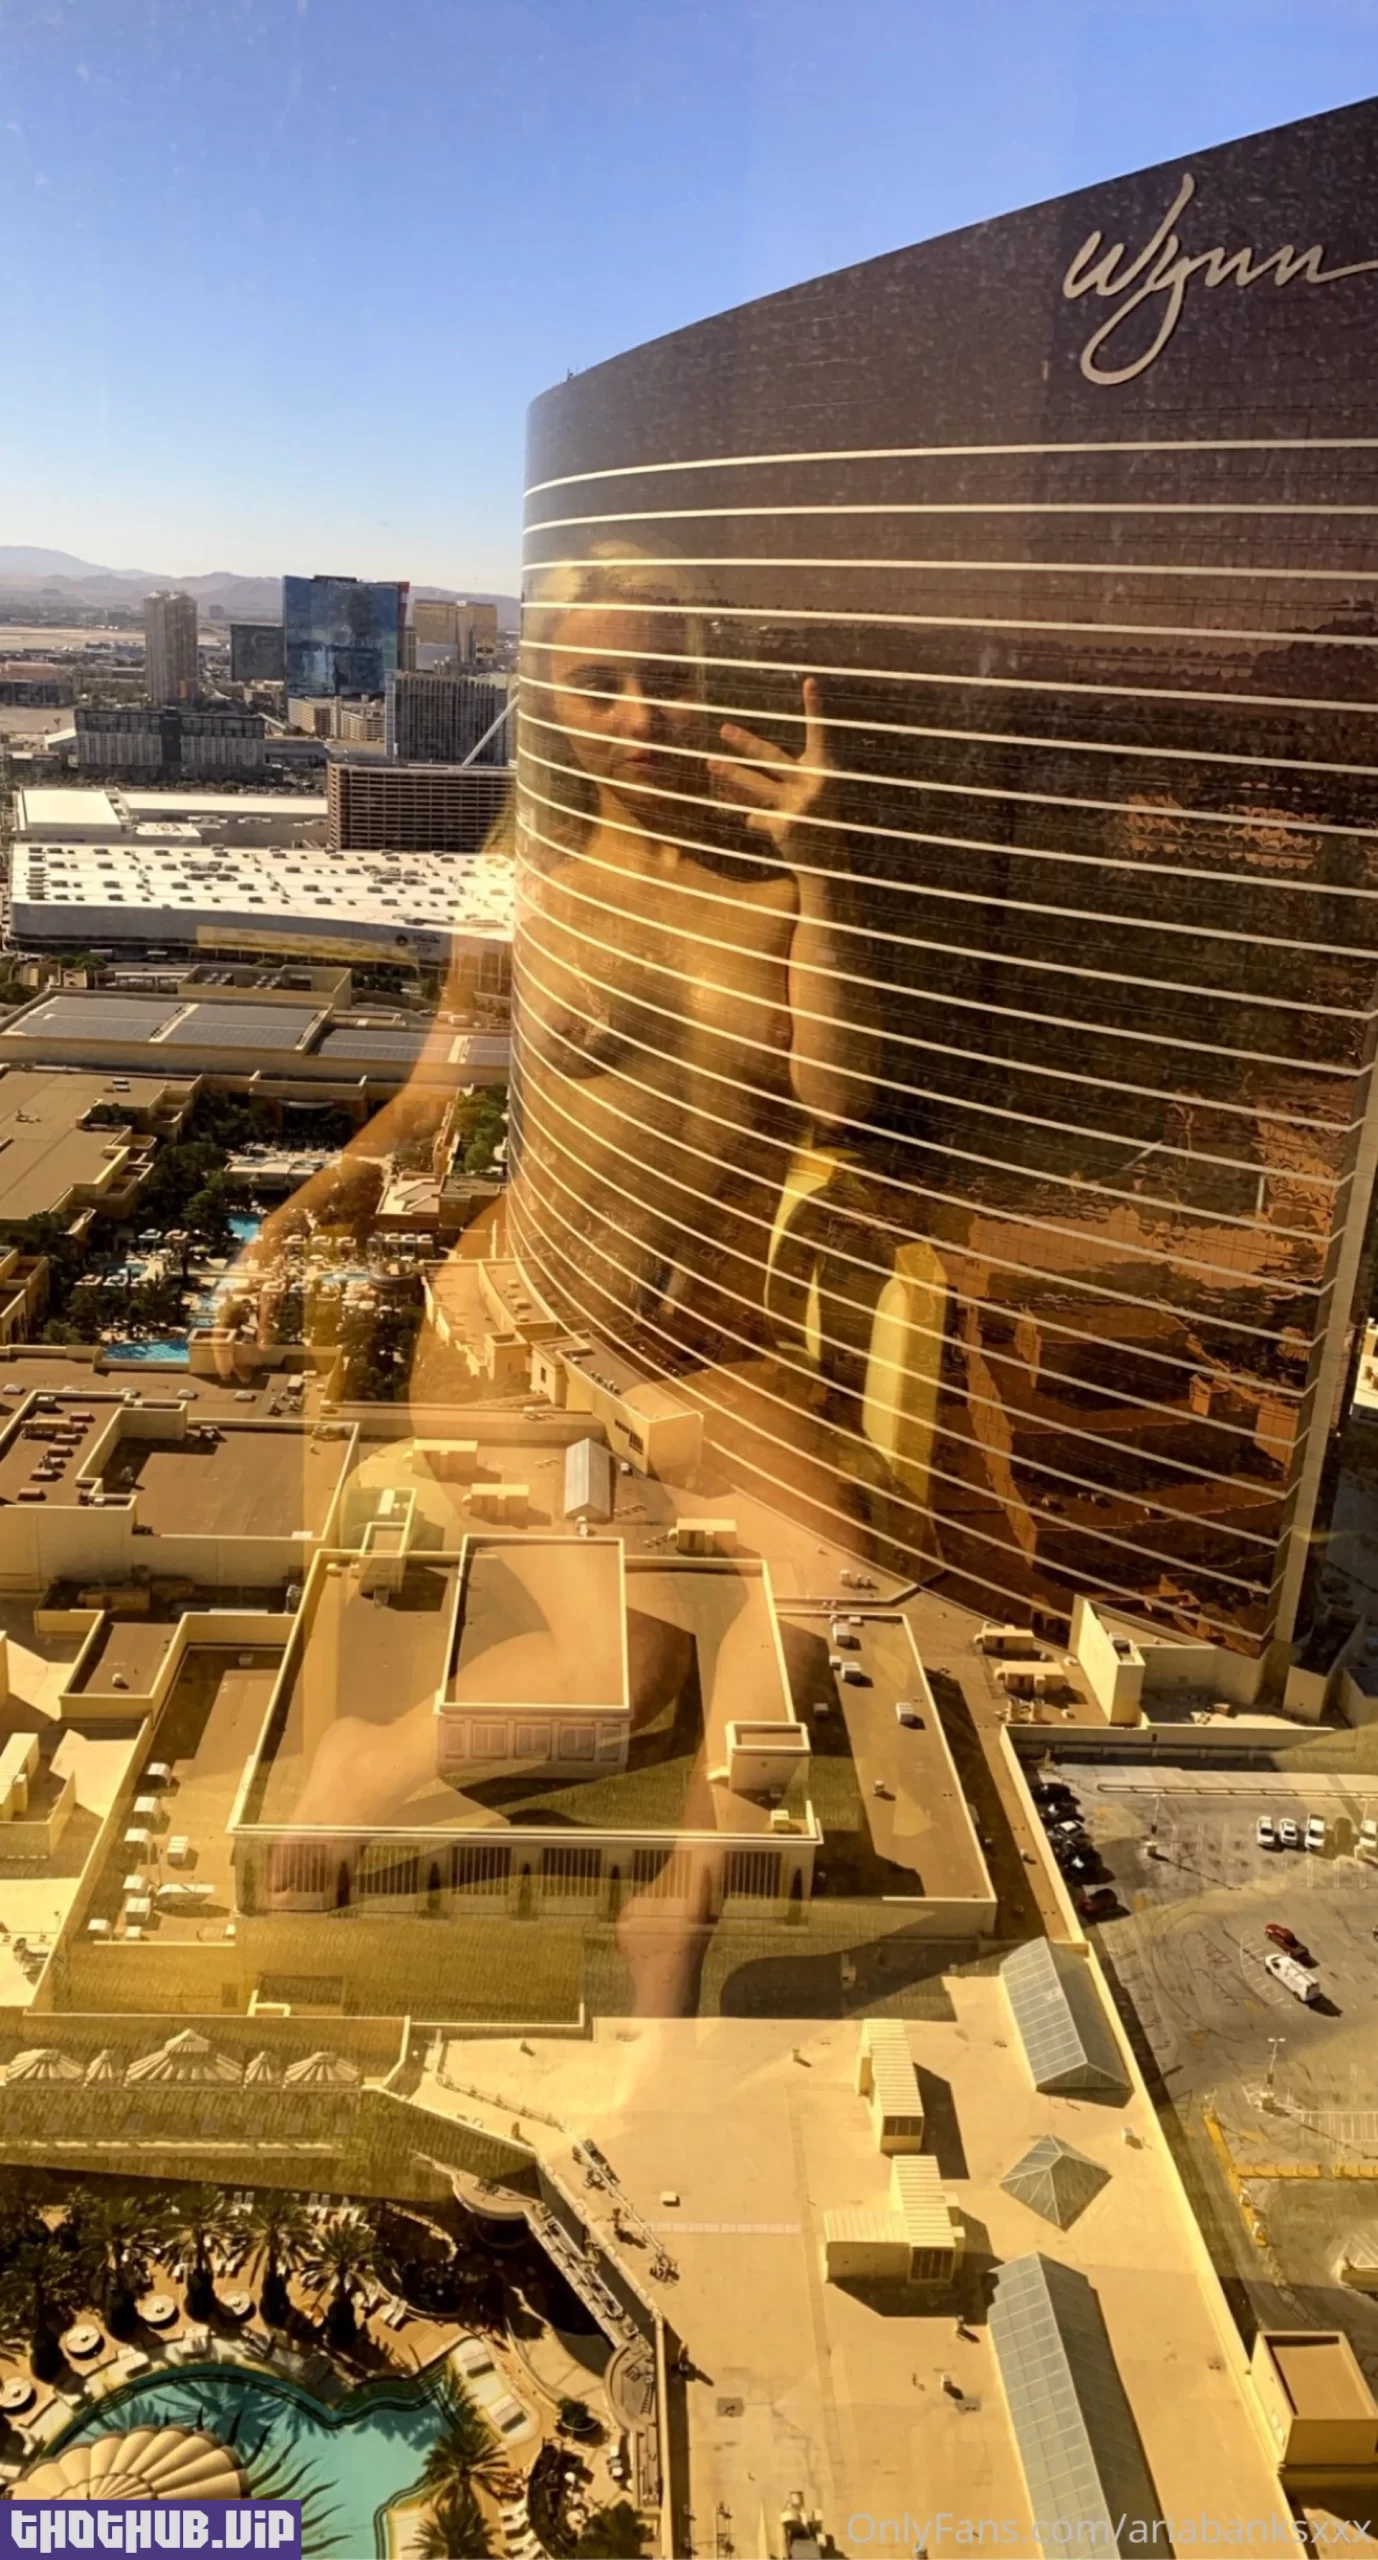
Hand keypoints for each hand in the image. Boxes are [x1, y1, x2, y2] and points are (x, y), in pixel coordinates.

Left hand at [707, 675, 831, 848]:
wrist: (829, 865)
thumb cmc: (822, 821)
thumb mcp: (816, 792)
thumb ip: (792, 777)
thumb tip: (751, 768)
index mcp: (824, 770)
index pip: (820, 734)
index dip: (815, 709)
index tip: (809, 681)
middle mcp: (813, 784)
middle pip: (772, 757)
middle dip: (745, 743)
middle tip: (723, 729)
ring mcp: (798, 804)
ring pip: (756, 785)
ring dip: (731, 774)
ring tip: (710, 762)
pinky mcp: (785, 825)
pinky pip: (755, 816)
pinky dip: (753, 819)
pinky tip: (756, 824)